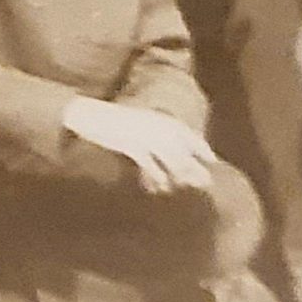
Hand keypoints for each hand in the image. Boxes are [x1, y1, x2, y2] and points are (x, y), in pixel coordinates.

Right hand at [62, 98, 216, 192]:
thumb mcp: (138, 124)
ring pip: (171, 158)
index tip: (213, 161)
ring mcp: (145, 135)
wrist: (88, 113)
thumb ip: (154, 136)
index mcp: (160, 118)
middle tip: (205, 184)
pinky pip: (149, 164)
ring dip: (179, 174)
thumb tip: (171, 154)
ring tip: (183, 187)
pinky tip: (159, 188)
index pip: (189, 135)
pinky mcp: (131, 144)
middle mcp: (157, 126)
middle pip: (183, 150)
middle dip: (195, 167)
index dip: (202, 148)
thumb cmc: (113, 120)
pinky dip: (155, 177)